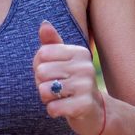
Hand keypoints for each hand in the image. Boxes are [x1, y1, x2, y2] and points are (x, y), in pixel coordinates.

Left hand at [36, 20, 103, 134]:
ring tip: (60, 98)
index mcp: (79, 52)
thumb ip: (51, 43)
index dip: (40, 67)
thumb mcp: (63, 61)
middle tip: (56, 89)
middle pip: (41, 72)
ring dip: (47, 98)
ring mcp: (86, 86)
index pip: (42, 54)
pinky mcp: (84, 105)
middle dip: (42, 84)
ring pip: (44, 90)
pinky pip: (53, 108)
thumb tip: (44, 23)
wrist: (94, 111)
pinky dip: (53, 111)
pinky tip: (64, 109)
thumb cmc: (72, 82)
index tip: (53, 74)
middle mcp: (85, 66)